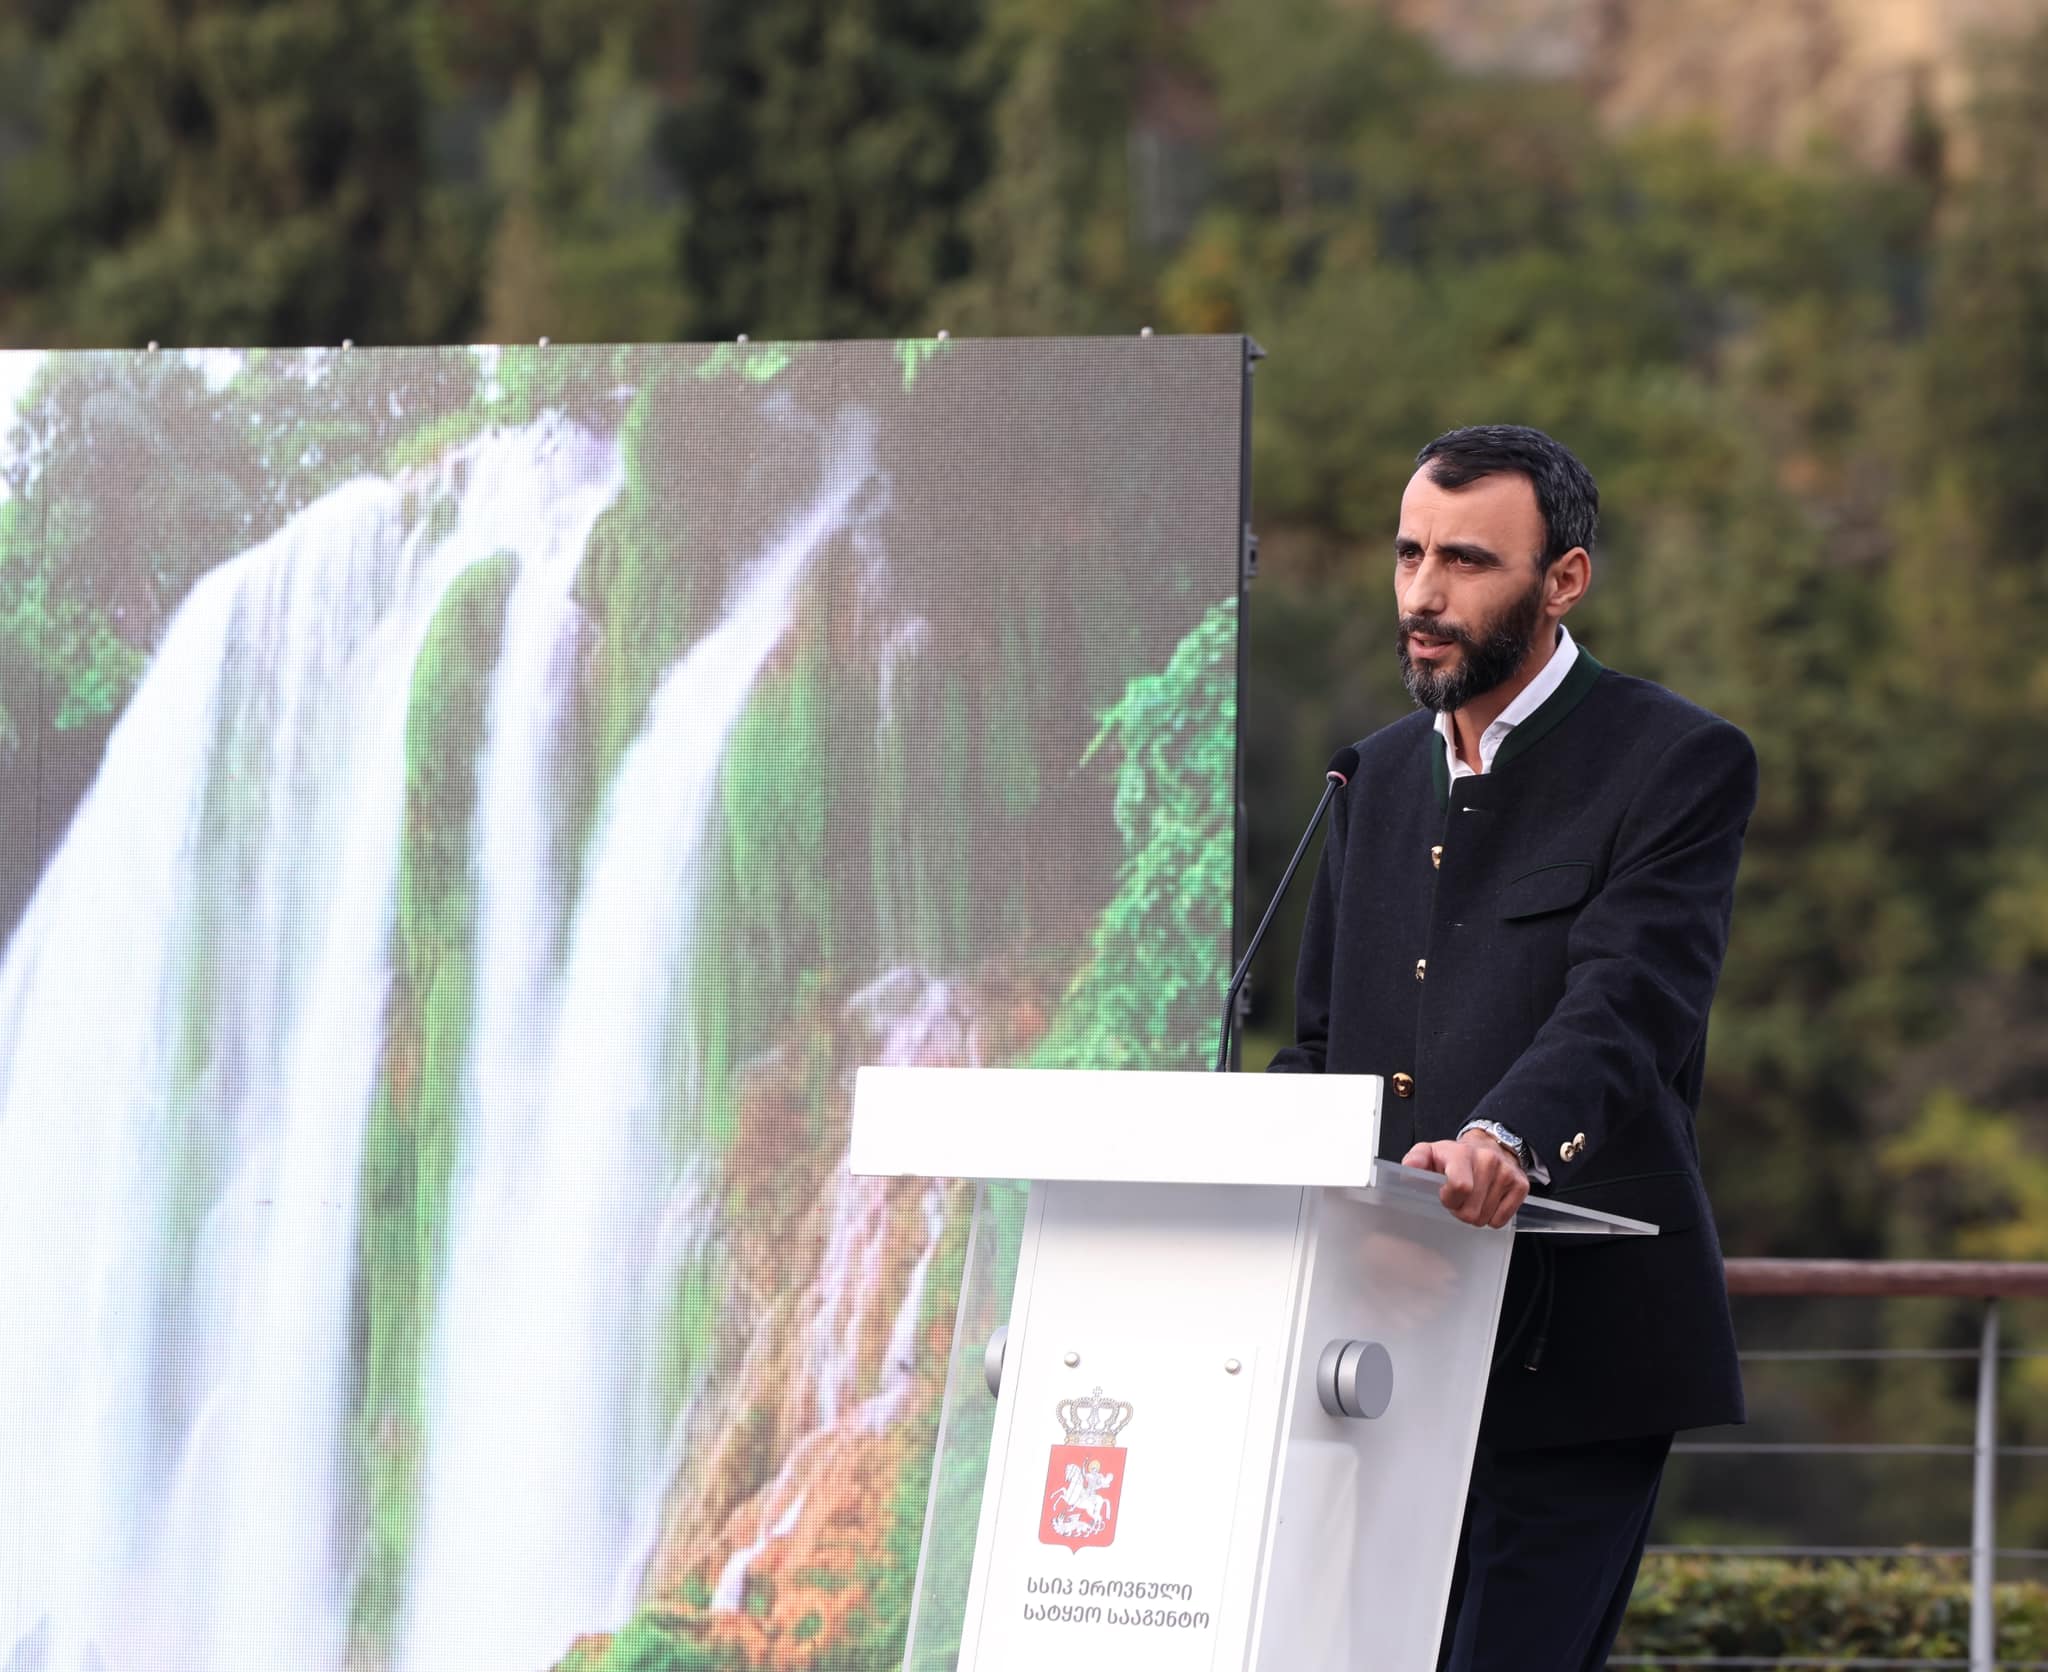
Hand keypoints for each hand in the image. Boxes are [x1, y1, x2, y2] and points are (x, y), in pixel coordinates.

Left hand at [1401, 1131, 1529, 1228]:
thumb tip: (1409, 1170)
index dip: (1449, 1200)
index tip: (1445, 1195)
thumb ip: (1416, 1160)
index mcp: (1462, 1153)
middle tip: (1459, 1198)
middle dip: (1460, 1210)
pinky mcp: (1521, 1186)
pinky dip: (1492, 1217)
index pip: (1460, 1187)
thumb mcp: (1430, 1152)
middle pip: (1471, 1211)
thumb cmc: (1455, 1156)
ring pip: (1485, 1218)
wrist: (1490, 1146)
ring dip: (1476, 1213)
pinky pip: (1502, 1219)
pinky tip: (1487, 1201)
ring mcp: (1507, 1173)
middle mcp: (1488, 1160)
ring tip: (1473, 1198)